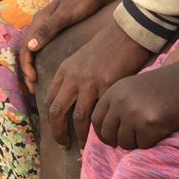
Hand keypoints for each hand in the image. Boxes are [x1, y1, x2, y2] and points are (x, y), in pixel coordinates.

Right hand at [19, 0, 122, 92]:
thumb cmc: (83, 0)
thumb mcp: (66, 15)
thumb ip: (48, 29)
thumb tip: (30, 48)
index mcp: (39, 20)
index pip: (25, 47)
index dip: (26, 66)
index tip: (33, 81)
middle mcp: (42, 25)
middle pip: (28, 51)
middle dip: (28, 71)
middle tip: (32, 89)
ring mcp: (51, 28)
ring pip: (36, 51)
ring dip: (34, 68)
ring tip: (38, 85)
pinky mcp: (62, 31)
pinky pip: (48, 50)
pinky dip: (45, 62)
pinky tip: (53, 73)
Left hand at [45, 21, 150, 145]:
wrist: (128, 31)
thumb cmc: (108, 44)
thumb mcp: (82, 58)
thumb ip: (74, 76)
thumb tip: (72, 99)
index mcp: (65, 70)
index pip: (50, 99)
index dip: (51, 119)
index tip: (56, 130)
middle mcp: (73, 76)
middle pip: (57, 111)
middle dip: (57, 132)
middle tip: (63, 144)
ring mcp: (90, 81)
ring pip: (78, 117)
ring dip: (80, 135)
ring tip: (84, 147)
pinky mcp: (108, 85)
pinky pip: (102, 112)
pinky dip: (101, 127)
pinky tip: (105, 134)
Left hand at [91, 59, 178, 150]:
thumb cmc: (166, 85)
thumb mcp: (134, 88)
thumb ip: (118, 104)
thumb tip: (105, 132)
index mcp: (115, 90)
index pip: (96, 119)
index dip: (102, 133)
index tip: (111, 139)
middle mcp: (121, 101)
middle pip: (108, 134)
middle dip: (119, 141)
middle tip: (134, 138)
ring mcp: (135, 112)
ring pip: (125, 142)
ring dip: (137, 141)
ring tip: (150, 129)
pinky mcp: (150, 124)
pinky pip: (143, 145)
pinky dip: (151, 141)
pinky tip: (161, 128)